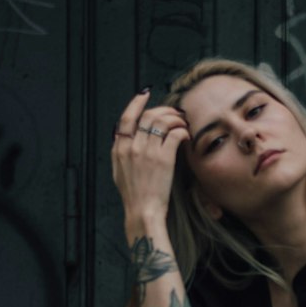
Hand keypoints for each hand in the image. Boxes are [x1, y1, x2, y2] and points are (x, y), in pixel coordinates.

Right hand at [111, 90, 189, 227]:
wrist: (143, 212)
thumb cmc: (133, 196)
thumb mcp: (118, 172)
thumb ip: (121, 153)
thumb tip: (124, 138)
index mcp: (119, 149)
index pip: (126, 118)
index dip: (136, 103)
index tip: (145, 94)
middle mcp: (132, 147)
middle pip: (148, 115)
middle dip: (164, 109)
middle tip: (175, 112)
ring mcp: (147, 152)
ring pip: (163, 121)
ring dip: (176, 119)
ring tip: (183, 124)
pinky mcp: (164, 159)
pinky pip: (175, 135)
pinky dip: (182, 132)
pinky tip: (186, 136)